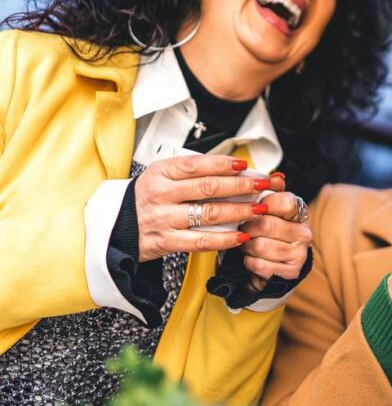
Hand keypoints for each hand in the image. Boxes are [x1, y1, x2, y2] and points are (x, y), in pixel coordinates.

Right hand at [135, 155, 284, 261]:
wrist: (113, 229)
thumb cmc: (144, 200)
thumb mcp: (160, 177)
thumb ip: (190, 173)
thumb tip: (231, 169)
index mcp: (160, 173)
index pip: (197, 165)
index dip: (223, 164)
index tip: (245, 165)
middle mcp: (161, 194)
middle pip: (208, 187)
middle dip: (241, 185)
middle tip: (263, 185)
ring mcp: (163, 218)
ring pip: (209, 213)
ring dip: (239, 211)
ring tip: (259, 209)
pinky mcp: (166, 241)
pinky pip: (201, 240)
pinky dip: (224, 239)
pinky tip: (241, 236)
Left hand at [239, 191, 311, 290]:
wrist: (276, 267)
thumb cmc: (268, 233)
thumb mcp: (269, 211)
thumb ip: (270, 192)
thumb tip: (277, 177)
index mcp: (299, 212)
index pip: (285, 202)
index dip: (264, 205)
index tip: (254, 210)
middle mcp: (304, 233)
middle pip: (266, 224)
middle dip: (247, 228)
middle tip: (243, 230)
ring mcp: (299, 254)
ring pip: (260, 246)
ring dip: (246, 246)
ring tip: (247, 244)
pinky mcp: (290, 272)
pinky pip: (259, 265)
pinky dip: (249, 262)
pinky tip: (252, 259)